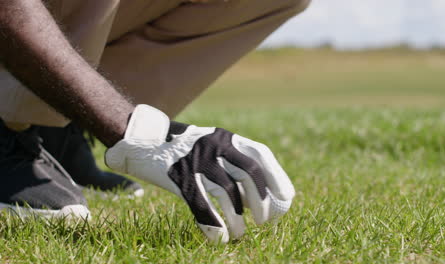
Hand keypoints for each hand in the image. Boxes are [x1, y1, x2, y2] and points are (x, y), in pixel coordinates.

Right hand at [105, 105, 294, 242]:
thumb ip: (231, 163)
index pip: (260, 155)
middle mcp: (214, 146)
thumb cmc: (182, 149)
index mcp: (225, 138)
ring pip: (227, 195)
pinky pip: (202, 207)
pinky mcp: (179, 179)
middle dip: (261, 201)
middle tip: (265, 221)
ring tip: (240, 234)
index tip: (287, 197)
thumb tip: (257, 195)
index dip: (277, 177)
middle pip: (248, 174)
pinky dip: (213, 226)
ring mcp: (196, 162)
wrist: (141, 141)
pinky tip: (219, 239)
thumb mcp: (209, 146)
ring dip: (237, 220)